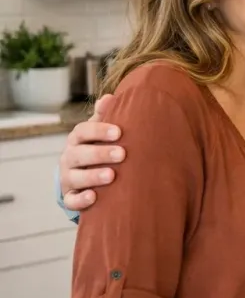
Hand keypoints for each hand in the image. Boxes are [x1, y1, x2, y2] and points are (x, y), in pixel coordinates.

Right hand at [59, 94, 124, 210]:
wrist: (84, 177)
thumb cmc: (97, 148)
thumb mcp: (100, 132)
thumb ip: (105, 116)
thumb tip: (110, 97)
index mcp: (77, 140)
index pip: (82, 131)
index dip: (99, 131)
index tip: (119, 132)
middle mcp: (69, 157)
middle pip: (79, 154)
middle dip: (100, 153)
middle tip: (122, 153)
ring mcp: (68, 178)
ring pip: (75, 177)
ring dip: (93, 176)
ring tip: (111, 175)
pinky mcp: (70, 197)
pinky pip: (72, 200)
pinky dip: (81, 200)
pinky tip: (93, 197)